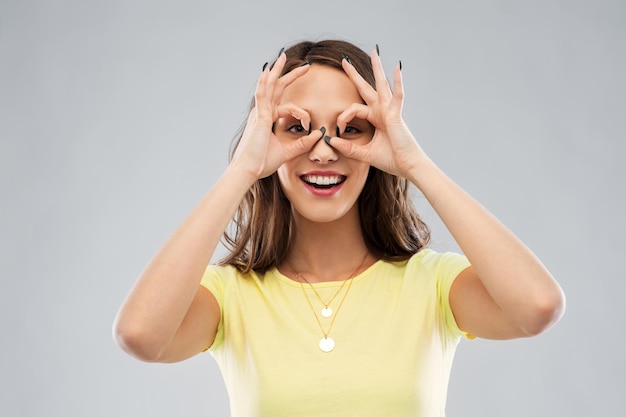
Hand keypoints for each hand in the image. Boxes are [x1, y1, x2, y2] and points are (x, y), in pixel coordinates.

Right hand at [231, 54, 324, 179]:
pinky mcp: (259, 117)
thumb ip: (304, 143)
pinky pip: (262, 95)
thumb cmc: (262, 162)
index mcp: (268, 120)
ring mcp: (259, 113)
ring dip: (277, 71)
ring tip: (284, 56)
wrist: (249, 170)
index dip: (300, 110)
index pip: (285, 104)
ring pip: (269, 86)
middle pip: (277, 88)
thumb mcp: (288, 152)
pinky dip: (265, 82)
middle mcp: (263, 113)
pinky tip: (268, 70)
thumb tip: (319, 134)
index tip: (309, 121)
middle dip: (290, 75)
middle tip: (305, 65)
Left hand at [327, 50, 425, 177]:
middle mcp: (382, 111)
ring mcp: (390, 111)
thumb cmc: (391, 159)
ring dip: (377, 68)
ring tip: (374, 51)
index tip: (338, 130)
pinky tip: (397, 67)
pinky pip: (397, 95)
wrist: (407, 166)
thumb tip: (330, 141)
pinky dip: (398, 81)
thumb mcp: (364, 154)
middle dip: (355, 74)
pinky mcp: (396, 114)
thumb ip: (348, 148)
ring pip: (381, 84)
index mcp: (375, 118)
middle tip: (345, 60)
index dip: (343, 117)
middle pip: (366, 88)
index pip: (354, 109)